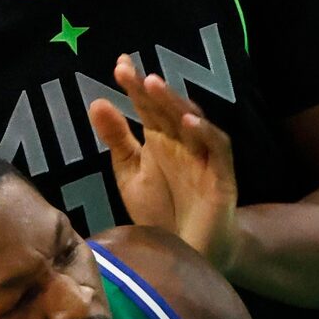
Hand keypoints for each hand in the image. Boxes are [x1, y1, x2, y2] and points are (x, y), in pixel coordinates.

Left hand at [87, 56, 238, 268]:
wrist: (191, 254)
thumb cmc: (163, 213)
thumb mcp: (131, 175)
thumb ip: (117, 141)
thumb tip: (96, 102)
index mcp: (160, 140)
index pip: (148, 106)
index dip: (135, 85)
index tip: (120, 64)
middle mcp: (182, 144)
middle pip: (168, 110)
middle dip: (150, 90)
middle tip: (130, 71)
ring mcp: (203, 158)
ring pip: (193, 122)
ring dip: (175, 103)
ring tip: (154, 86)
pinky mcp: (222, 177)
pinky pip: (217, 149)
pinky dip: (205, 134)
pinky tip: (188, 122)